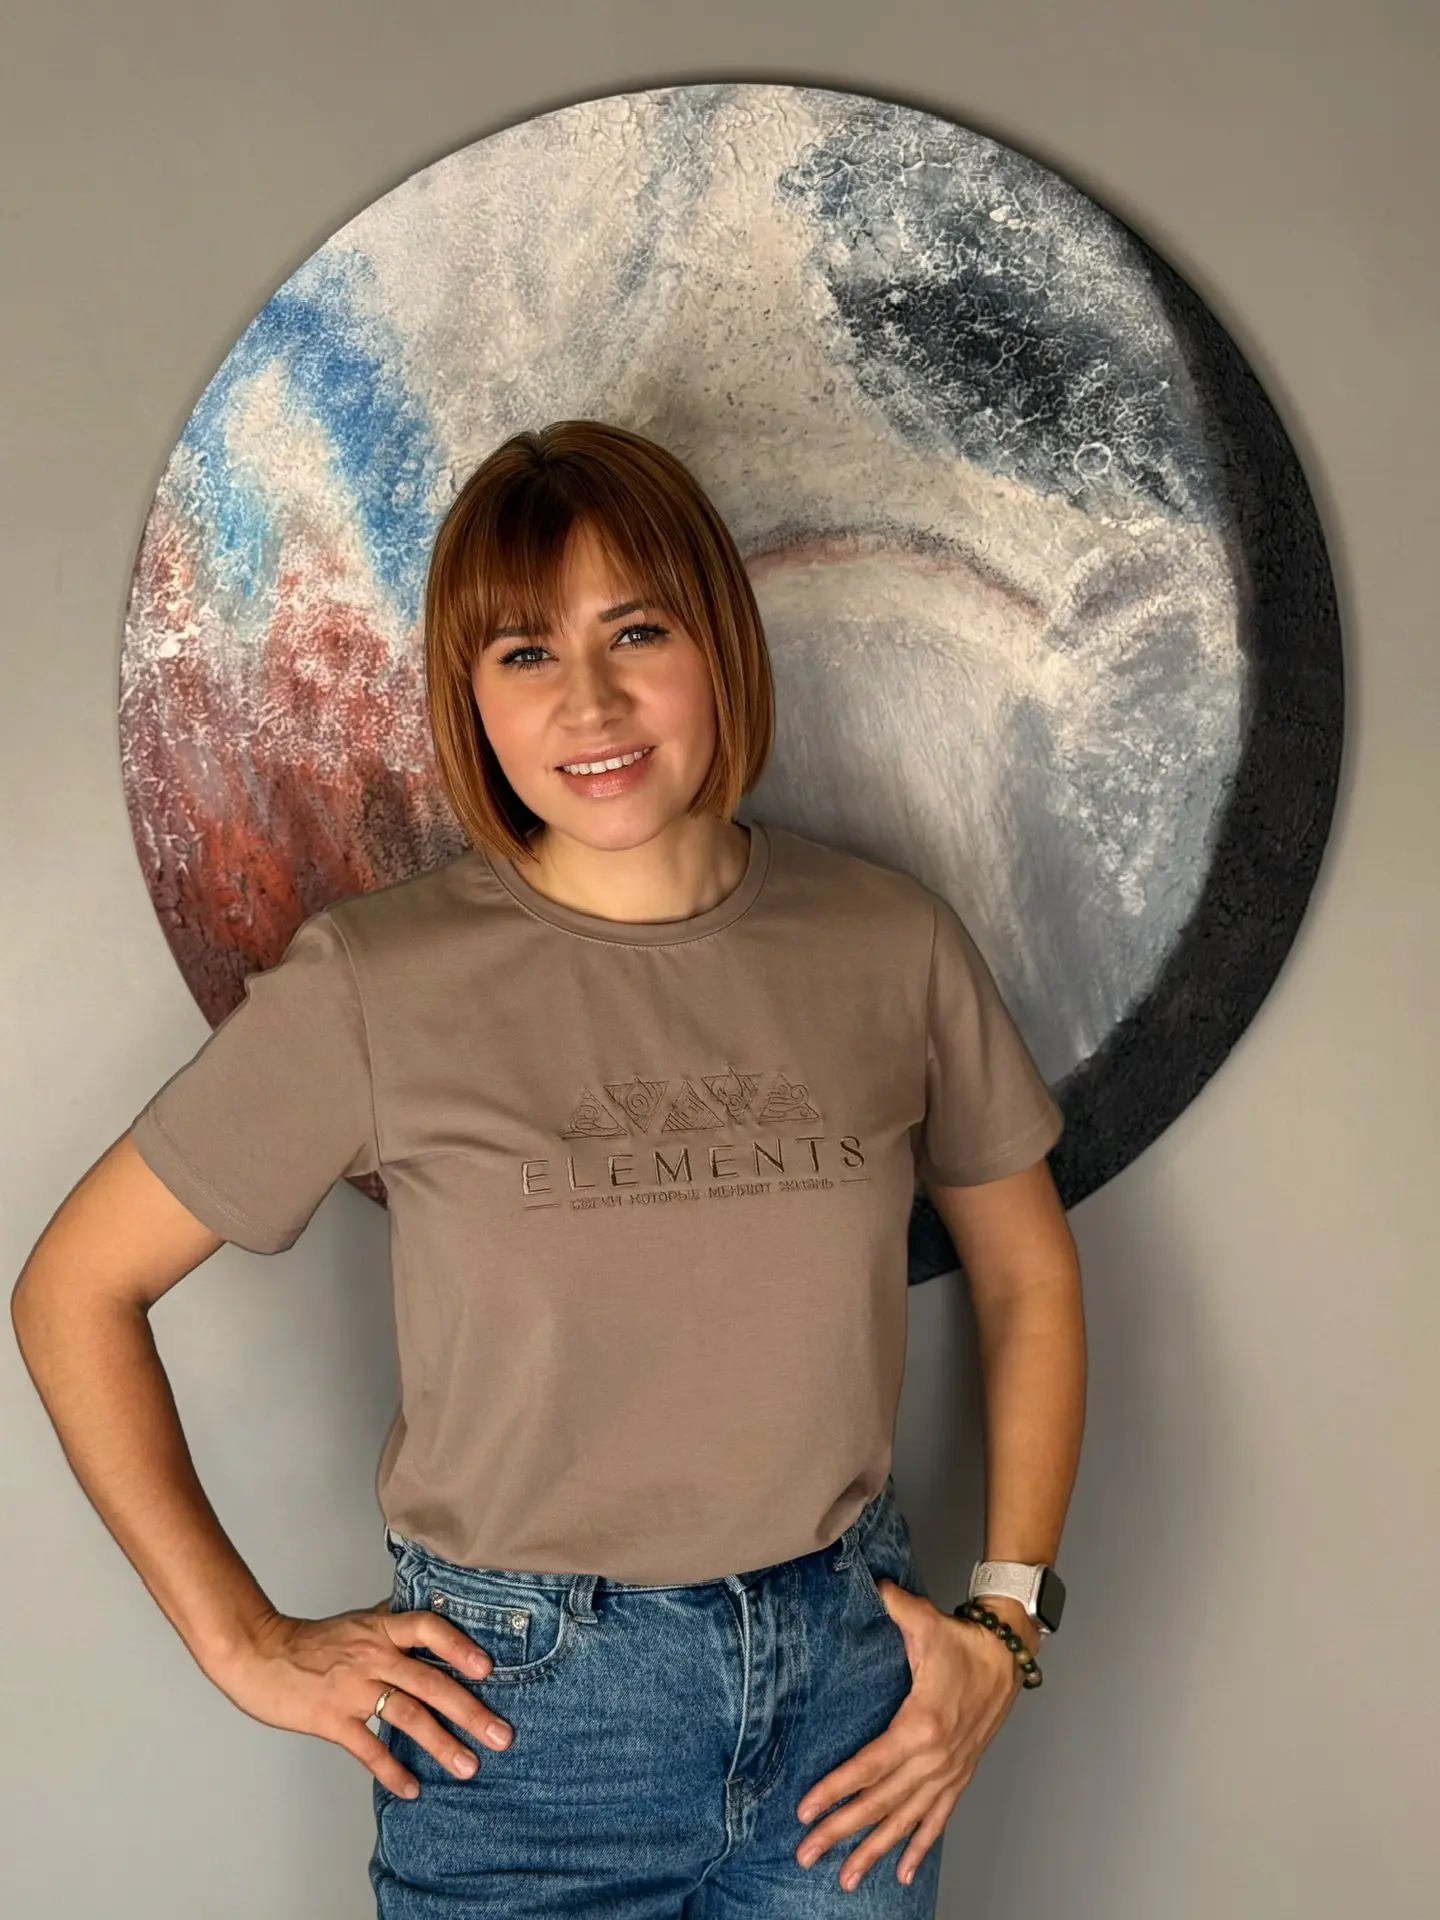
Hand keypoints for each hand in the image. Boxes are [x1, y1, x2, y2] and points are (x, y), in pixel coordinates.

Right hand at [206, 1598, 516, 1797]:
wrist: (260, 1655)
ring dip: (441, 1744)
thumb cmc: (313, 1641)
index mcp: (381, 1629)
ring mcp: (353, 1689)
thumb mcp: (358, 1621)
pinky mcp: (332, 1720)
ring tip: (469, 1766)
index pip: (428, 1627)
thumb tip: (432, 1617)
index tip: (488, 1668)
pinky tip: (413, 1788)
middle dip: (469, 1710)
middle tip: (501, 1735)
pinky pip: (368, 1749)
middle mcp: (373, 1656)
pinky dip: (392, 1771)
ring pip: (407, 1716)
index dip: (459, 1645)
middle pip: (429, 1681)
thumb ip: (393, 1622)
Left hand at [794, 1582, 1033, 1889]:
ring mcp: (948, 1773)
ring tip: (845, 1877)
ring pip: (905, 1822)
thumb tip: (872, 1585)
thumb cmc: (962, 1644)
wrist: (1006, 1659)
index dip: (836, 1790)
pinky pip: (936, 1822)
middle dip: (841, 1831)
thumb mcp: (926, 1622)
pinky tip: (903, 1874)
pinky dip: (919, 1849)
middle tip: (806, 1853)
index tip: (806, 1810)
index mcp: (921, 1725)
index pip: (870, 1766)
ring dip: (874, 1851)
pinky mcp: (958, 1777)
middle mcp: (934, 1759)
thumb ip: (896, 1606)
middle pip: (880, 1803)